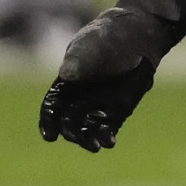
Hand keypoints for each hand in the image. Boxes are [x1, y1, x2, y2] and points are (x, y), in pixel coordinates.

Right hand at [38, 5, 174, 151]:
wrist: (137, 38)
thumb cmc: (107, 38)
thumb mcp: (90, 46)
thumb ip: (78, 60)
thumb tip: (67, 75)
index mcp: (64, 84)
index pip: (51, 107)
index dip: (48, 122)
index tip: (49, 136)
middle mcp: (77, 99)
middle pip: (68, 122)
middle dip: (71, 132)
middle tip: (74, 138)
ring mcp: (97, 106)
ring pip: (88, 128)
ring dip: (89, 139)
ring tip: (94, 146)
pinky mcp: (116, 111)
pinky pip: (108, 128)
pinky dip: (107, 136)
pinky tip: (109, 143)